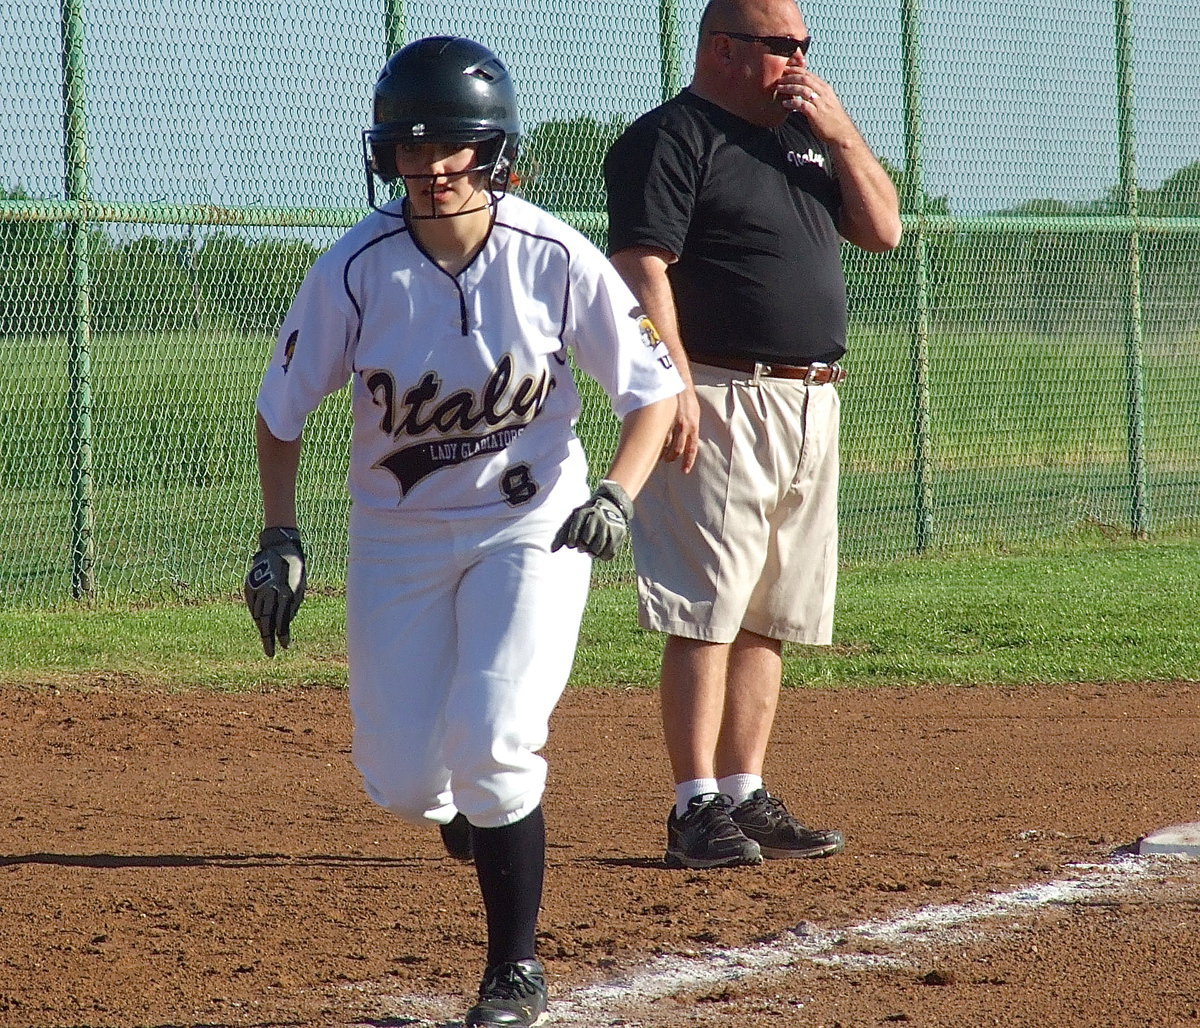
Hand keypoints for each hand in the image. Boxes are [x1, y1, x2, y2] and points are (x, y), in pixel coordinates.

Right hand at [244, 527, 306, 655]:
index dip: (283, 635)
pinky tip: (261, 624)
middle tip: (270, 653)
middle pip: (267, 621)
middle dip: (269, 638)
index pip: (282, 620)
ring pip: (257, 615)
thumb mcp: (300, 586)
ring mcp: (257, 588)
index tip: (285, 647)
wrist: (279, 546)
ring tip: (267, 641)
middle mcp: (269, 592)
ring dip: (263, 629)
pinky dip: (256, 616)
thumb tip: (286, 625)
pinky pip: (252, 606)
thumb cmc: (296, 567)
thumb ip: (293, 605)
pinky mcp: (249, 586)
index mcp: (285, 592)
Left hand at [551, 481, 633, 560]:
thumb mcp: (574, 518)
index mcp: (583, 513)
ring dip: (592, 553)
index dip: (571, 541)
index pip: (574, 532)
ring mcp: (609, 526)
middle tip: (583, 546)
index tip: (571, 543)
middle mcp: (596, 518)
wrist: (611, 504)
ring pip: (597, 549)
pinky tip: (600, 552)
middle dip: (582, 547)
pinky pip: (609, 553)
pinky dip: (603, 556)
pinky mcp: (619, 533)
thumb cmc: (588, 516)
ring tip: (591, 550)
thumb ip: (562, 533)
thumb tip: (552, 550)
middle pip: (585, 542)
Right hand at [662, 387, 700, 472]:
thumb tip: (690, 440)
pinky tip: (654, 446)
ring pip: (667, 445)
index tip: (684, 471)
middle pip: (678, 450)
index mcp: (693, 426)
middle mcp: (684, 427)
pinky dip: (657, 444)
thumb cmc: (687, 401)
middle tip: (669, 461)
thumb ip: (692, 428)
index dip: (688, 462)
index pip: (691, 449)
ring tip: (660, 455)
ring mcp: (672, 424)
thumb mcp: (694, 414)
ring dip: (663, 453)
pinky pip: (659, 437)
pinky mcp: (662, 420)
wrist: (677, 384)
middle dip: (672, 458)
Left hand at [773, 65, 853, 142]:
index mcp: (825, 89)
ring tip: (779, 89)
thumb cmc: (833, 119)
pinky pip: (802, 105)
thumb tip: (807, 89)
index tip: (786, 69)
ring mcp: (820, 103)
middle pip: (805, 79)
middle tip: (779, 78)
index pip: (809, 74)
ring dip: (789, 88)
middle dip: (790, 77)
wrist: (842, 133)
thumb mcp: (827, 101)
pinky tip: (785, 104)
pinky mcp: (816, 114)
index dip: (796, 70)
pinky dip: (792, 103)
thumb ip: (818, 94)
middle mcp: (823, 93)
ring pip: (802, 90)